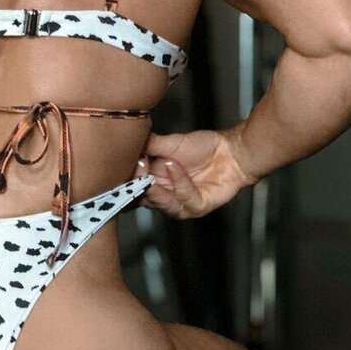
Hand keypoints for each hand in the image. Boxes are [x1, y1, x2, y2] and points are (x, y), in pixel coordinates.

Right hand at [132, 125, 255, 218]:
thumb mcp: (168, 143)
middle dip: (137, 183)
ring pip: (162, 203)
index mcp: (153, 183)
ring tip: (149, 167)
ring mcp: (181, 204)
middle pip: (143, 197)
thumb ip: (148, 145)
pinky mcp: (198, 207)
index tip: (121, 162)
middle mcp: (164, 197)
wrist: (230, 150)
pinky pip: (185, 199)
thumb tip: (126, 142)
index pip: (132, 186)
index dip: (126, 177)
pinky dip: (179, 182)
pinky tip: (174, 165)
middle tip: (135, 165)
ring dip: (155, 187)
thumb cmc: (202, 148)